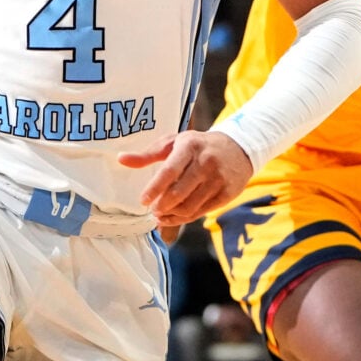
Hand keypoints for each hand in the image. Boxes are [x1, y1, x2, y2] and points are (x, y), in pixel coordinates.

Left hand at [119, 130, 253, 242]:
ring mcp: (217, 180)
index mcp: (190, 146)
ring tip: (160, 214)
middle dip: (161, 206)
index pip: (169, 171)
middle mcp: (206, 163)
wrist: (238, 148)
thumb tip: (121, 160)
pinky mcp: (226, 194)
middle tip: (152, 209)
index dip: (154, 189)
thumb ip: (148, 154)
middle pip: (178, 193)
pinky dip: (183, 218)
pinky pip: (200, 212)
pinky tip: (173, 216)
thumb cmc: (198, 146)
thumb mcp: (174, 142)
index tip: (143, 200)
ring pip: (189, 206)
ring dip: (171, 214)